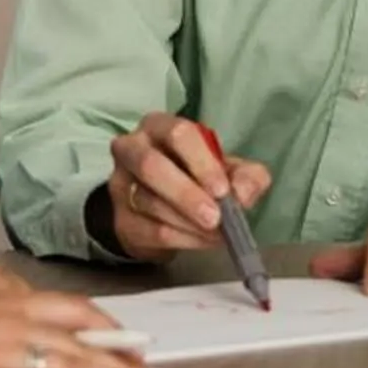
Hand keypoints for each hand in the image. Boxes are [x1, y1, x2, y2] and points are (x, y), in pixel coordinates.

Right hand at [102, 113, 271, 261]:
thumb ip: (246, 176)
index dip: (201, 162)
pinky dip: (182, 239)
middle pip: (151, 165)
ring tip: (216, 233)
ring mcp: (121, 184)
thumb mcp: (227, 170)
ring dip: (188, 222)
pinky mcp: (121, 219)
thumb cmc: (195, 178)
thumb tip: (243, 193)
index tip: (222, 190)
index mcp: (159, 127)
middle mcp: (132, 148)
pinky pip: (150, 230)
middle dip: (186, 194)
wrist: (160, 210)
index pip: (177, 134)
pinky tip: (201, 240)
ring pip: (150, 202)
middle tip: (215, 218)